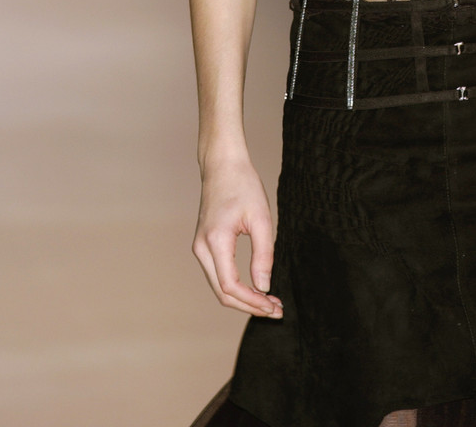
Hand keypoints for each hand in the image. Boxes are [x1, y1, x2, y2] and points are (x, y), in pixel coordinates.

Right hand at [192, 155, 282, 316]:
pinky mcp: (204, 245)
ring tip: (269, 302)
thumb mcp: (260, 218)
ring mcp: (199, 247)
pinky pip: (217, 275)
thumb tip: (263, 287)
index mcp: (215, 241)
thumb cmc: (243, 185)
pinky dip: (235, 286)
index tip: (274, 306)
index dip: (253, 302)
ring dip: (242, 298)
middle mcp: (202, 248)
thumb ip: (263, 254)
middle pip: (222, 292)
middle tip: (276, 310)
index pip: (230, 286)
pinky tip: (254, 288)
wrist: (222, 165)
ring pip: (218, 286)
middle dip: (249, 306)